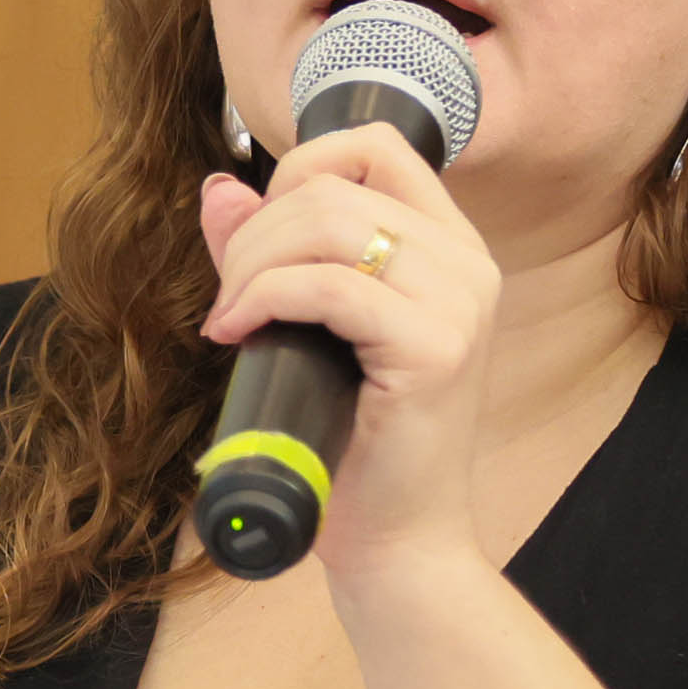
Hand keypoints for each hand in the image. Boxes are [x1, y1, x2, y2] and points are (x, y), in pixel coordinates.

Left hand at [196, 121, 503, 579]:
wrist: (397, 541)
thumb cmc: (352, 441)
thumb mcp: (306, 328)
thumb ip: (270, 254)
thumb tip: (219, 190)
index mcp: (449, 248)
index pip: (375, 146)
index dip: (299, 169)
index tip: (258, 240)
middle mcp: (468, 263)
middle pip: (333, 185)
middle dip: (253, 234)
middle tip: (229, 302)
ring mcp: (460, 303)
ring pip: (326, 224)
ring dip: (251, 265)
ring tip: (232, 320)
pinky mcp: (436, 349)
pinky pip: (325, 286)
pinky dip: (263, 299)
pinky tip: (237, 335)